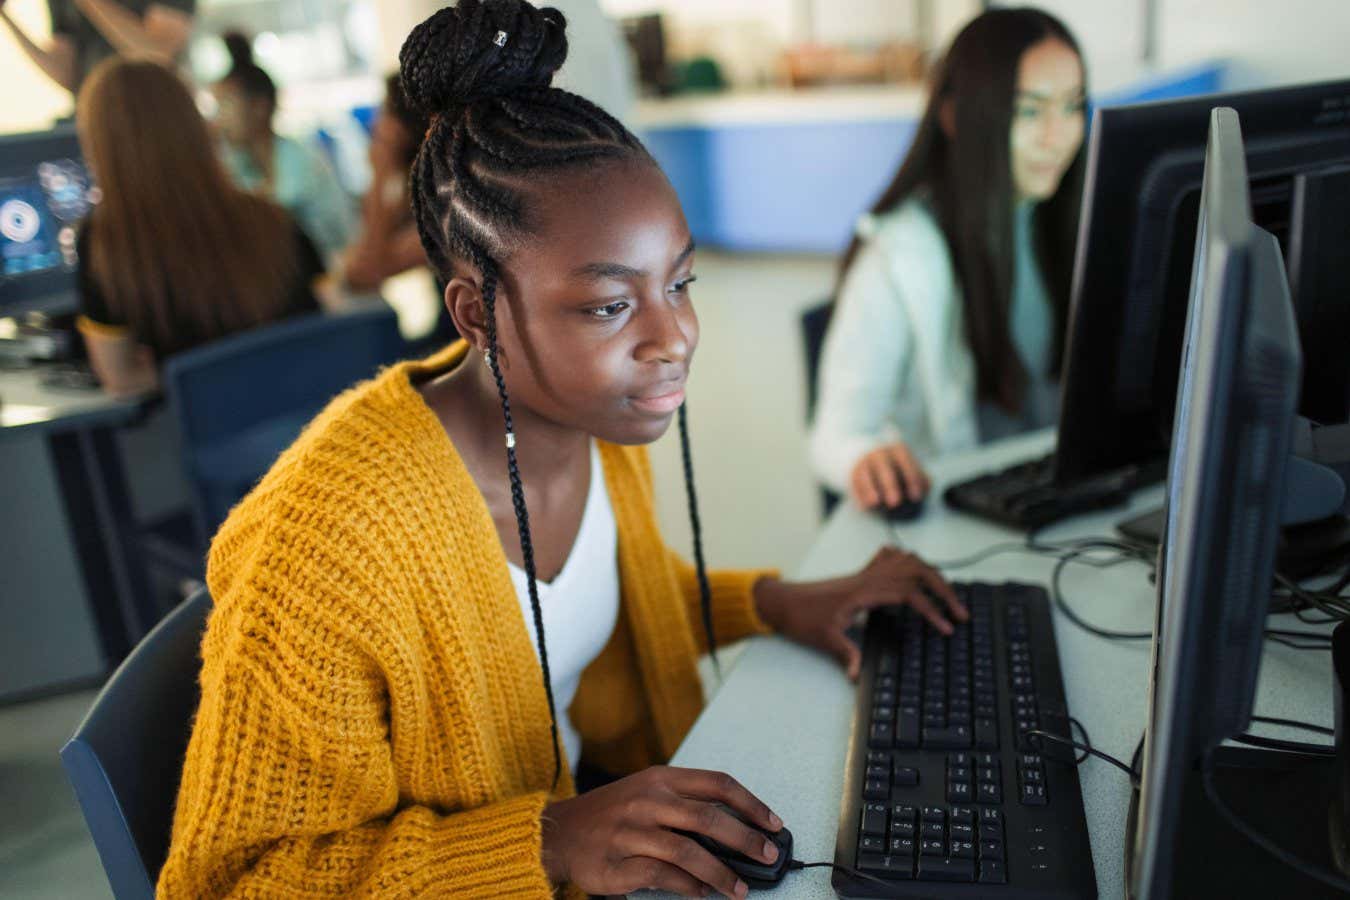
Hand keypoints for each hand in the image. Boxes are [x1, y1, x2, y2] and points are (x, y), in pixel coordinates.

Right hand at [541, 766, 782, 897]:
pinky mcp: (618, 864)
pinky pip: (662, 876)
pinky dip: (688, 887)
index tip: (773, 823)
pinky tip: (702, 894)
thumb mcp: (647, 792)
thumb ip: (685, 804)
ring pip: (688, 851)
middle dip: (745, 840)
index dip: (751, 804)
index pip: (717, 784)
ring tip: (739, 889)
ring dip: (720, 873)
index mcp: (661, 779)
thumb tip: (736, 829)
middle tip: (767, 856)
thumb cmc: (612, 813)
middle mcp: (647, 800)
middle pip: (708, 818)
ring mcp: (631, 832)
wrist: (560, 831)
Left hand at [755, 546, 966, 679]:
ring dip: (931, 573)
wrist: (782, 601)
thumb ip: (844, 654)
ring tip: (947, 594)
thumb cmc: (800, 617)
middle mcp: (868, 577)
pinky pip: (890, 557)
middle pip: (917, 571)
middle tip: (960, 612)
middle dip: (943, 589)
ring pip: (907, 560)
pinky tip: (915, 573)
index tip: (947, 627)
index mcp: (863, 591)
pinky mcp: (861, 575)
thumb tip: (858, 674)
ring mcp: (865, 574)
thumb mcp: (822, 638)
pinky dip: (908, 561)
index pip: (908, 593)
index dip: (931, 609)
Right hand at [848, 442, 929, 508]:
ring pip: (866, 474)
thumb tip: (925, 489)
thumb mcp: (911, 469)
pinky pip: (855, 483)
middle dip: (890, 485)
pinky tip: (865, 506)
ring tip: (875, 503)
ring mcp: (864, 462)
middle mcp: (880, 454)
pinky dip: (860, 494)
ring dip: (870, 489)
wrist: (868, 456)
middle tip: (895, 503)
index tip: (916, 497)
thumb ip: (921, 479)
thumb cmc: (897, 468)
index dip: (912, 479)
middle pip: (884, 468)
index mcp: (898, 451)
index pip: (906, 463)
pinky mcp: (853, 473)